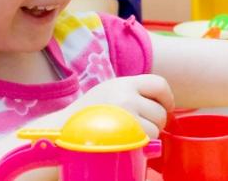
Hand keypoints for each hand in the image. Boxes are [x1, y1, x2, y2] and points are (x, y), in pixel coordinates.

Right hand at [39, 75, 173, 139]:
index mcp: (123, 83)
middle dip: (156, 121)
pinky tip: (129, 142)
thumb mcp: (108, 92)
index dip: (166, 98)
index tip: (164, 107)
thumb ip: (132, 92)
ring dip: (149, 135)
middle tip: (141, 127)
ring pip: (156, 128)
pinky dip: (143, 145)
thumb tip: (160, 103)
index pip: (159, 84)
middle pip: (160, 110)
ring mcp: (125, 116)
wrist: (61, 131)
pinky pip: (147, 140)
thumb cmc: (86, 114)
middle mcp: (125, 96)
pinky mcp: (124, 134)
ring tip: (130, 135)